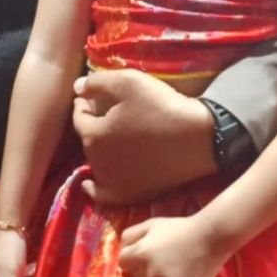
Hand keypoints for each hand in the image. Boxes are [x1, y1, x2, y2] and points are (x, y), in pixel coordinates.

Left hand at [73, 70, 214, 204]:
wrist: (199, 139)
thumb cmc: (161, 107)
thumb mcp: (127, 83)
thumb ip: (96, 83)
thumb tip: (76, 88)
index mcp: (92, 136)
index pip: (80, 116)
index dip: (85, 103)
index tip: (90, 96)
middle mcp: (97, 162)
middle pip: (88, 139)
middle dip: (93, 124)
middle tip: (105, 112)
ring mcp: (113, 182)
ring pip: (95, 162)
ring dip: (97, 148)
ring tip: (109, 136)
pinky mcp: (130, 194)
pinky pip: (103, 193)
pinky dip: (95, 187)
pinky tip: (90, 183)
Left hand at [118, 215, 226, 276]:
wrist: (210, 238)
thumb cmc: (179, 228)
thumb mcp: (151, 224)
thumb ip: (130, 235)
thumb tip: (121, 249)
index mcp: (141, 254)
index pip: (123, 263)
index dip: (131, 258)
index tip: (141, 254)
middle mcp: (150, 274)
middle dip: (142, 269)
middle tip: (159, 259)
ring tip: (172, 266)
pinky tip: (183, 274)